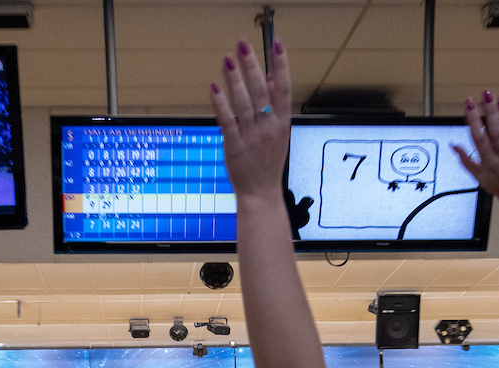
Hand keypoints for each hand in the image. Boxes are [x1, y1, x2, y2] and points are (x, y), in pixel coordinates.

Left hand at [209, 37, 291, 198]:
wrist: (261, 192)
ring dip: (235, 79)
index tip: (277, 43)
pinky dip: (220, 103)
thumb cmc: (269, 161)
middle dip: (251, 65)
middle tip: (243, 44)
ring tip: (227, 59)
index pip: (284, 87)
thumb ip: (275, 106)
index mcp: (282, 122)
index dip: (281, 65)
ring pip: (242, 102)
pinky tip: (214, 87)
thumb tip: (270, 78)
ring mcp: (251, 136)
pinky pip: (226, 120)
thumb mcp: (279, 133)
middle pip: (260, 90)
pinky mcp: (234, 145)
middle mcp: (268, 126)